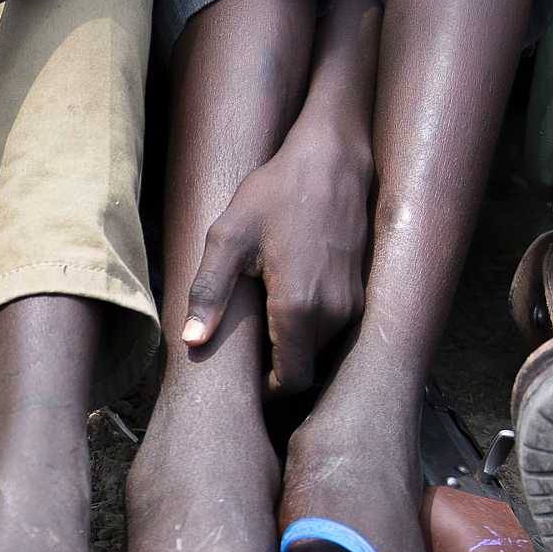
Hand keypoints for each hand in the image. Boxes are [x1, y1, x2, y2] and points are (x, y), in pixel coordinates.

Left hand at [181, 120, 371, 396]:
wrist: (331, 160)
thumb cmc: (275, 193)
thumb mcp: (229, 238)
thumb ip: (209, 292)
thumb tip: (191, 340)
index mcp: (298, 307)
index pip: (292, 382)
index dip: (269, 392)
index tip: (249, 383)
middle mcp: (333, 313)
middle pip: (307, 369)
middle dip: (279, 370)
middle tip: (248, 357)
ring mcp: (352, 303)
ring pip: (322, 350)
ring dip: (296, 348)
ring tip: (264, 325)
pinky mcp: (361, 290)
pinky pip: (335, 328)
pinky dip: (312, 329)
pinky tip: (287, 303)